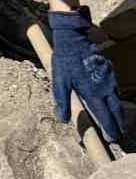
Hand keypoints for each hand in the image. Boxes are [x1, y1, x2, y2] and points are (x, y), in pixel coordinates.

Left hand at [48, 8, 126, 142]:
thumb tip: (63, 120)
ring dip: (120, 114)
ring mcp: (109, 80)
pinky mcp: (110, 73)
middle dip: (119, 125)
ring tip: (119, 124)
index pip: (105, 117)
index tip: (111, 138)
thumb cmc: (65, 62)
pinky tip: (113, 104)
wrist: (74, 40)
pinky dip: (117, 101)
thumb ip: (62, 102)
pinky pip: (116, 91)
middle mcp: (105, 89)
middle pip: (117, 112)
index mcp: (93, 94)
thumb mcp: (59, 82)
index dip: (109, 129)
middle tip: (119, 135)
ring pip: (118, 102)